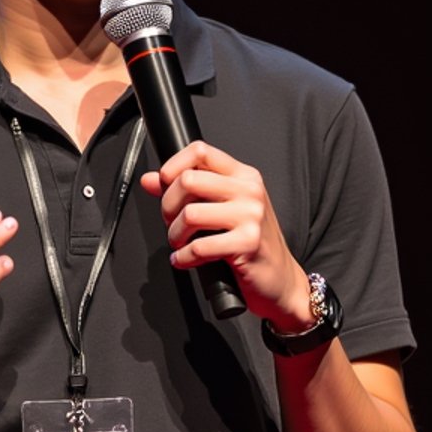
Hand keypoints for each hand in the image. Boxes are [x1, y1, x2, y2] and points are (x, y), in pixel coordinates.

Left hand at [141, 141, 312, 328]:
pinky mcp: (248, 243)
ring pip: (190, 213)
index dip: (172, 167)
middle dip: (168, 206)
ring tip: (179, 244)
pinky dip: (183, 257)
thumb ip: (189, 192)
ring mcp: (251, 216)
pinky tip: (185, 260)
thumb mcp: (224, 209)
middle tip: (172, 222)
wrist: (281, 279)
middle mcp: (249, 191)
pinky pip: (199, 246)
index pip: (200, 151)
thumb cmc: (252, 244)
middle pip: (188, 180)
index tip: (165, 185)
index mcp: (243, 176)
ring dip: (174, 235)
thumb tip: (150, 180)